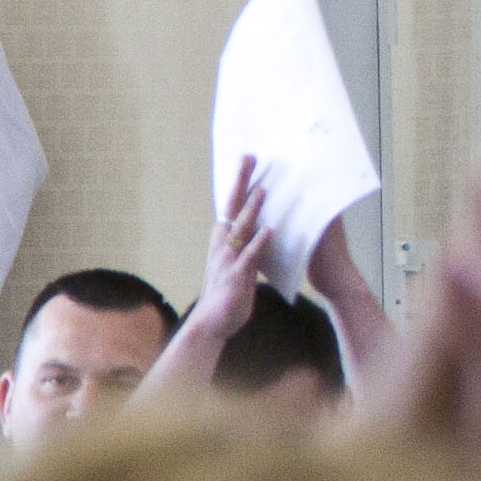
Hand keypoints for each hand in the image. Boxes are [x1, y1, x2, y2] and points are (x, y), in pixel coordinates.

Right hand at [193, 156, 279, 330]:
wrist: (211, 322)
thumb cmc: (227, 293)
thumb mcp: (238, 264)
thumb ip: (247, 245)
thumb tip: (261, 228)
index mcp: (224, 239)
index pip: (233, 205)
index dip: (239, 182)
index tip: (247, 160)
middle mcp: (223, 244)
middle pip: (233, 207)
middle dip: (241, 182)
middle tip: (249, 158)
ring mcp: (228, 259)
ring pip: (242, 228)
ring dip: (252, 208)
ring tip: (263, 189)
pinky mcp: (236, 275)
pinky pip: (250, 256)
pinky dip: (259, 242)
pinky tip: (269, 229)